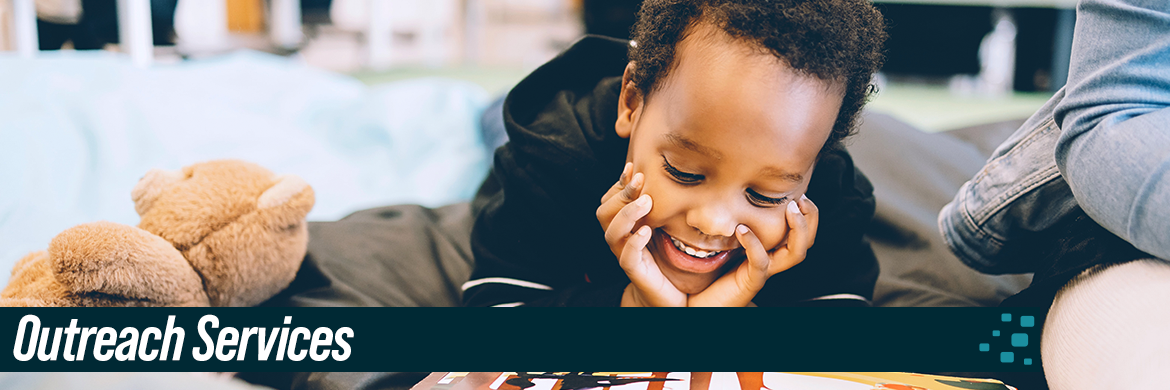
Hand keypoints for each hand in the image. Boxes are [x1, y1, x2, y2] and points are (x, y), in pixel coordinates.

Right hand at [596, 163, 685, 306]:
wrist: (669, 296)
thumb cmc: (668, 262)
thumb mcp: (664, 229)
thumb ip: (662, 209)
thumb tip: (677, 179)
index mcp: (625, 227)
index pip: (609, 200)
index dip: (618, 184)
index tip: (634, 168)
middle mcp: (620, 240)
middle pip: (603, 212)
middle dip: (620, 194)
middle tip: (641, 180)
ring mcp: (625, 256)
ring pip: (611, 232)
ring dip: (626, 214)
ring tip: (646, 202)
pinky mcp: (636, 272)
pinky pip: (626, 256)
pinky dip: (634, 242)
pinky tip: (647, 231)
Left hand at [687, 195, 818, 306]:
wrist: (704, 304)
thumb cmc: (713, 273)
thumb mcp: (727, 241)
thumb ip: (735, 224)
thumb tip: (731, 193)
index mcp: (771, 252)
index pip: (800, 234)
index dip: (807, 215)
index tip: (799, 194)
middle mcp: (773, 262)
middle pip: (806, 243)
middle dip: (810, 219)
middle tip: (801, 199)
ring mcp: (764, 272)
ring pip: (795, 254)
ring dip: (797, 229)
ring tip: (789, 209)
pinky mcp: (751, 281)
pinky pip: (761, 263)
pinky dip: (754, 244)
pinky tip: (742, 229)